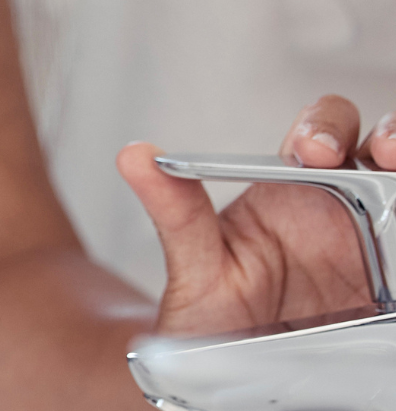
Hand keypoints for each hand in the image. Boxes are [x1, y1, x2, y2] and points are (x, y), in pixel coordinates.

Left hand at [126, 96, 395, 340]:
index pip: (318, 134)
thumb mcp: (197, 267)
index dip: (324, 126)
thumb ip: (175, 211)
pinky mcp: (394, 283)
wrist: (237, 376)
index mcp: (291, 189)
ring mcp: (376, 242)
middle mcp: (340, 206)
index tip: (314, 150)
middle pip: (372, 147)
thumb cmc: (216, 314)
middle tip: (381, 152)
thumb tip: (134, 156)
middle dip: (386, 134)